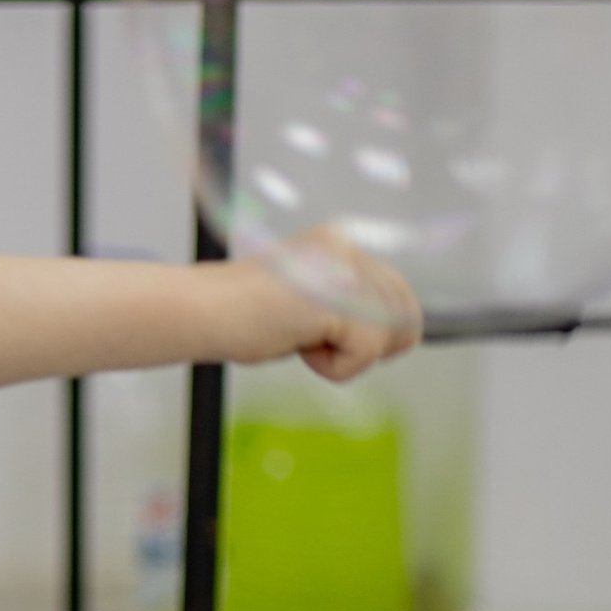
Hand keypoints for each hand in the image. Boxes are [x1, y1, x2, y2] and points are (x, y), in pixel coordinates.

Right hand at [223, 234, 421, 383]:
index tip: (329, 334)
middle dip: (367, 344)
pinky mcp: (340, 301)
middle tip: (314, 339)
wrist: (203, 310)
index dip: (378, 330)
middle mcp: (349, 249)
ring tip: (303, 338)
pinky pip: (366, 355)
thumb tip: (398, 330)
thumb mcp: (311, 296)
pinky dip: (334, 368)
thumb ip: (350, 300)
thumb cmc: (244, 314)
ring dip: (347, 355)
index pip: (399, 294)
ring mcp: (346, 272)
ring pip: (390, 338)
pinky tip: (299, 346)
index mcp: (341, 243)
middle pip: (406, 317)